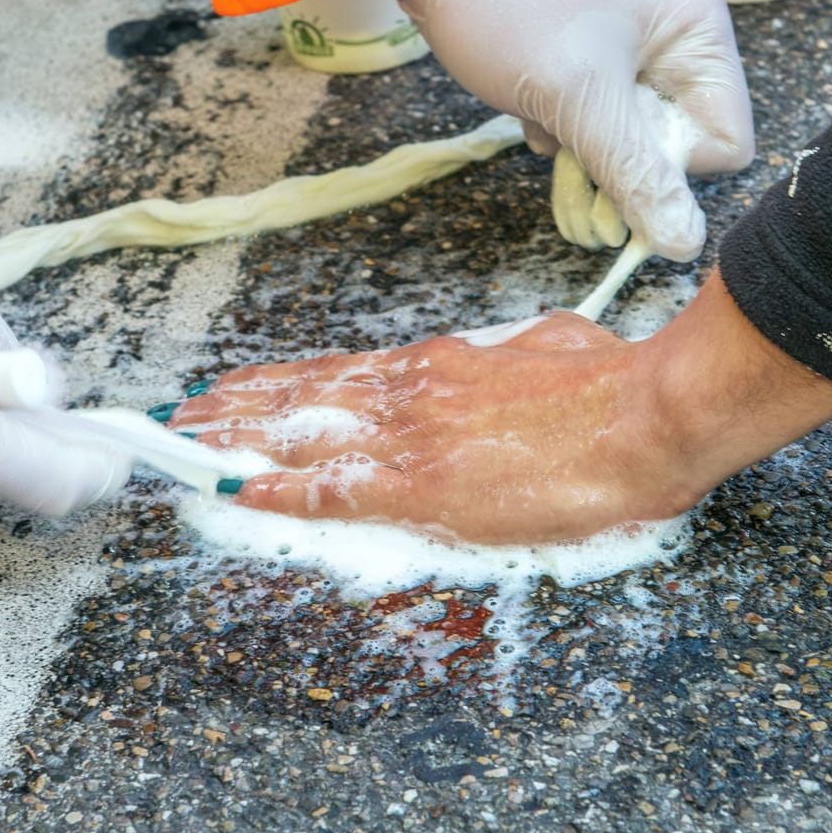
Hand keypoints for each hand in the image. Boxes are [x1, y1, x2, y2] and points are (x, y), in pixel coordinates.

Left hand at [169, 271, 831, 543]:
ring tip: (188, 444)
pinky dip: (276, 486)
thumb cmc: (613, 383)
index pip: (346, 373)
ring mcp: (412, 438)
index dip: (290, 382)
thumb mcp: (552, 345)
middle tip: (189, 413)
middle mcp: (413, 393)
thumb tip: (516, 356)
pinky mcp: (423, 486)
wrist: (644, 417)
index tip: (249, 386)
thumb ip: (515, 355)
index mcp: (444, 365)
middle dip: (244, 408)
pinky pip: (330, 487)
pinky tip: (236, 487)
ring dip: (238, 440)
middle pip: (308, 397)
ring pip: (302, 434)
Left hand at [391, 0, 754, 261]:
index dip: (672, 164)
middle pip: (679, 144)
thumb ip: (634, 172)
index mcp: (699, 31)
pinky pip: (599, 123)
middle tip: (568, 137)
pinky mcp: (596, 59)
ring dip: (585, 145)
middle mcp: (680, 38)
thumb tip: (683, 243)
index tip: (614, 153)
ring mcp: (637, 48)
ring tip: (543, 112)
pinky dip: (564, 126)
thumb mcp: (576, 95)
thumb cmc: (512, 6)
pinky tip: (531, 103)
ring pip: (634, 141)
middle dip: (620, 158)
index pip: (725, 141)